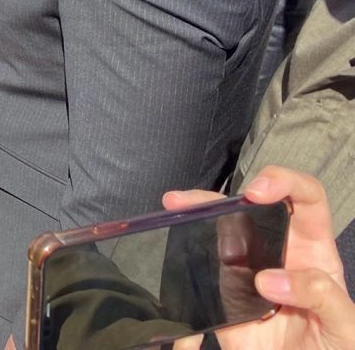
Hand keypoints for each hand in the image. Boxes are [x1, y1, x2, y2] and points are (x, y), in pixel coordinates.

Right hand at [166, 168, 354, 349]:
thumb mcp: (347, 327)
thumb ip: (322, 296)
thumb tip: (269, 279)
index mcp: (315, 251)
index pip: (306, 198)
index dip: (285, 182)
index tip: (259, 192)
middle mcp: (279, 252)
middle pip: (250, 208)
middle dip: (219, 195)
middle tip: (195, 201)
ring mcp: (248, 270)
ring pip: (221, 229)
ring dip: (195, 212)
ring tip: (175, 208)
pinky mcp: (224, 293)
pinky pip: (203, 267)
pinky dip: (184, 250)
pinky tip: (172, 240)